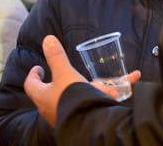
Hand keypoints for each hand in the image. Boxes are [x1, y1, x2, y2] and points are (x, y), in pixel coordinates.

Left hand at [24, 35, 143, 125]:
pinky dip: (110, 94)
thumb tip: (47, 39)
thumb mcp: (64, 72)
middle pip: (53, 93)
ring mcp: (66, 115)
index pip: (31, 85)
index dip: (33, 75)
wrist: (88, 124)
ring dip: (92, 88)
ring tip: (106, 82)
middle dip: (63, 81)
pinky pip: (96, 103)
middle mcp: (52, 108)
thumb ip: (56, 57)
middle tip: (66, 73)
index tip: (39, 67)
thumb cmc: (72, 97)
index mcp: (43, 96)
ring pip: (78, 97)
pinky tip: (130, 81)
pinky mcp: (83, 118)